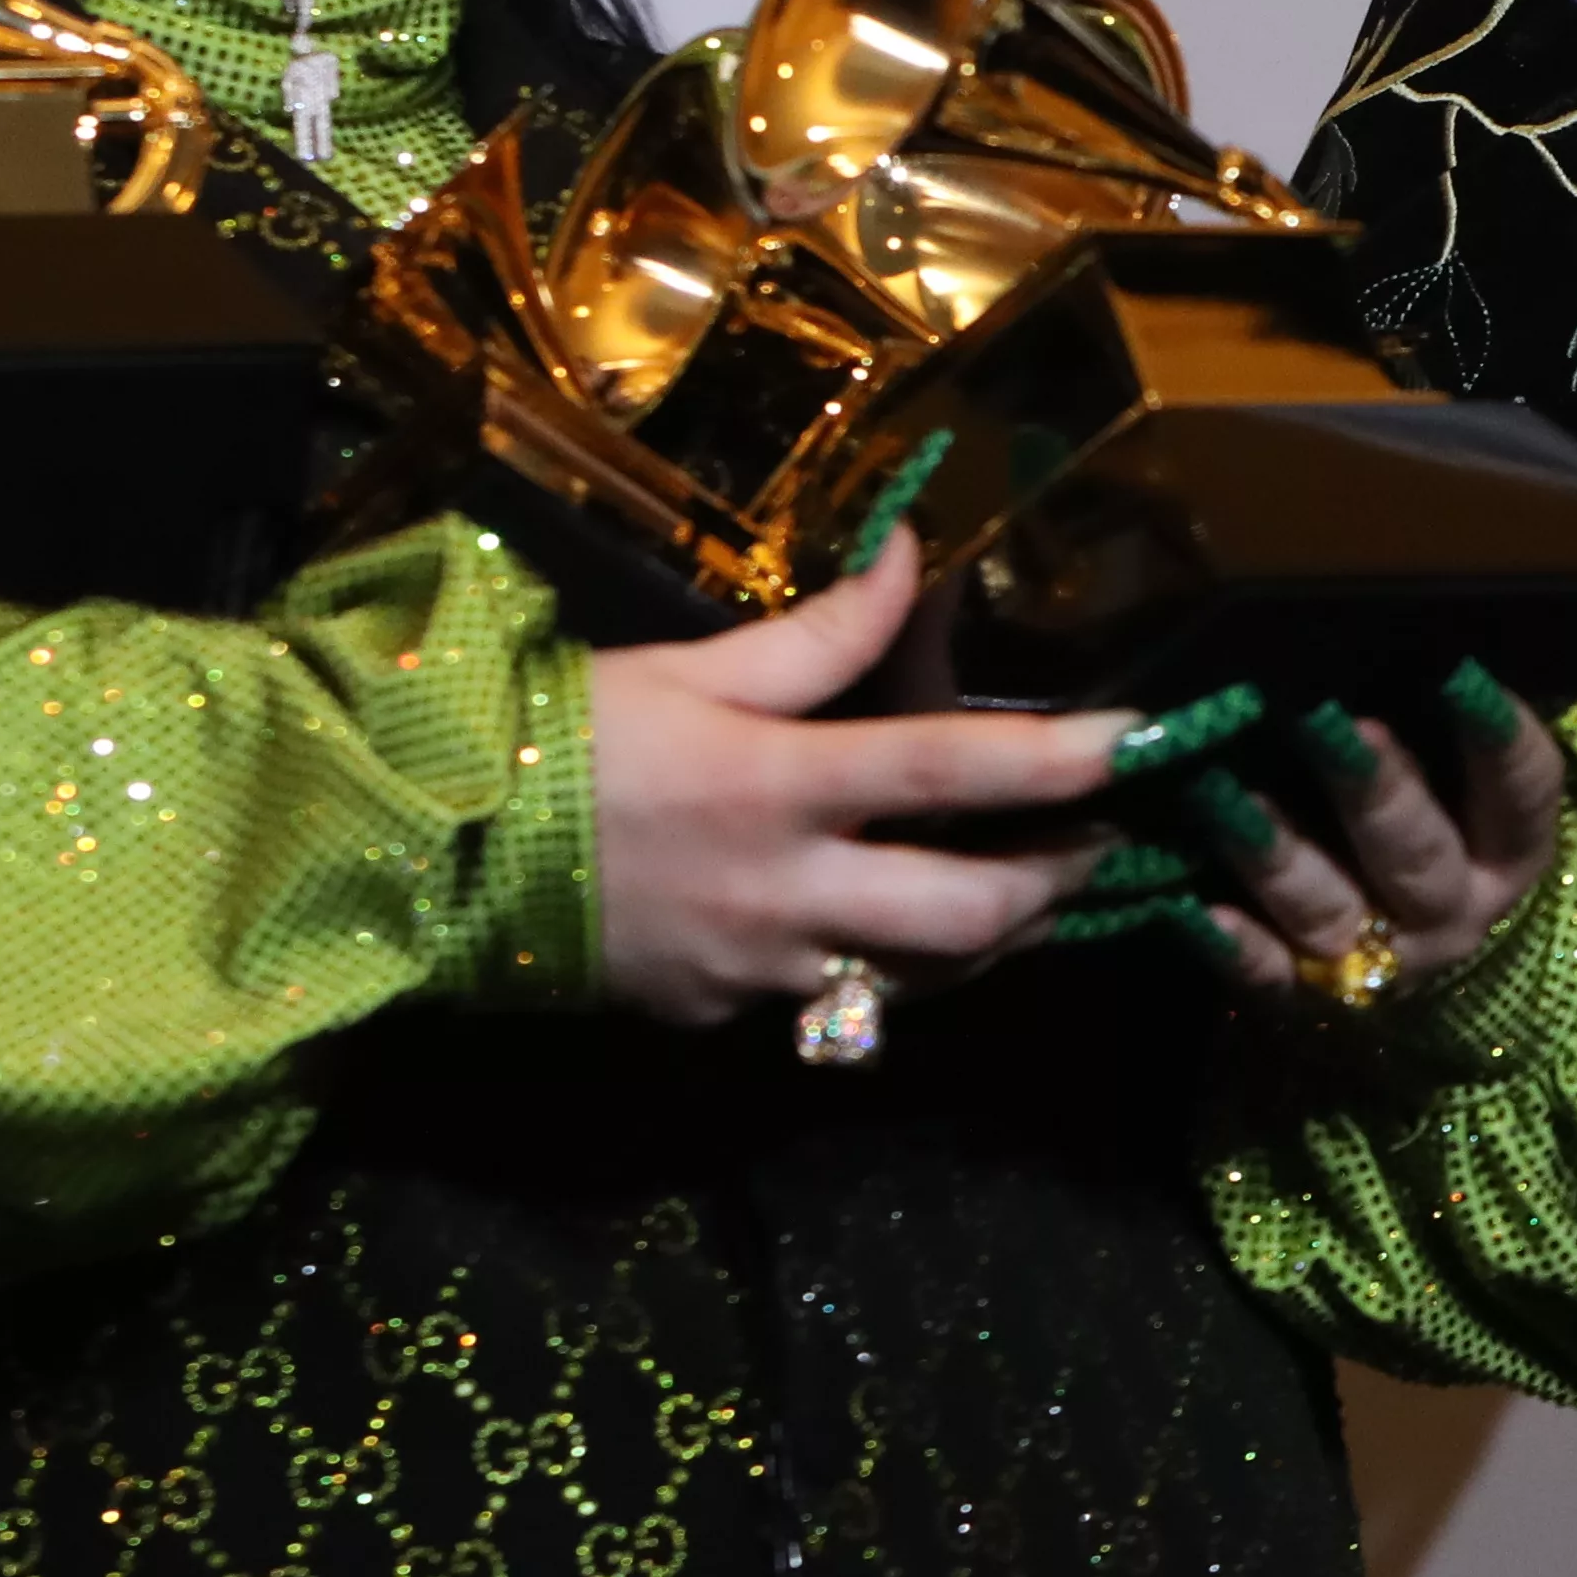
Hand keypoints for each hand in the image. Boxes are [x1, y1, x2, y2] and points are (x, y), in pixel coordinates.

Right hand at [583, 537, 1129, 1024]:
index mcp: (780, 783)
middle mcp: (787, 891)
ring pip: (920, 976)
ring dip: (988, 936)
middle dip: (1054, 882)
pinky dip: (884, 962)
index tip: (1142, 740)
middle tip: (1095, 840)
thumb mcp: (692, 669)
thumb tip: (913, 559)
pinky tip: (891, 918)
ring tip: (1024, 883)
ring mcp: (759, 970)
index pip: (954, 767)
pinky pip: (837, 1000)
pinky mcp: (726, 1017)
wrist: (435, 861)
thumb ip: (819, 635)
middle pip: (968, 914)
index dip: (1059, 757)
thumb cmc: (567, 740)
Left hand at [1197, 689, 1570, 1005]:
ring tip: (1227, 797)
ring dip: (1279, 854)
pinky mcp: (1307, 995)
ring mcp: (1380, 960)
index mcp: (1507, 852)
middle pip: (1418, 854)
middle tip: (1330, 724)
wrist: (1425, 966)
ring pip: (1331, 909)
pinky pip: (1270, 975)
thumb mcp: (1467, 788)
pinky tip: (1196, 909)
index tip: (1461, 674)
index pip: (1522, 792)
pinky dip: (1236, 947)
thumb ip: (1440, 726)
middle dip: (1375, 790)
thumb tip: (1390, 637)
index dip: (1501, 738)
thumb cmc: (1443, 828)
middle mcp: (1452, 910)